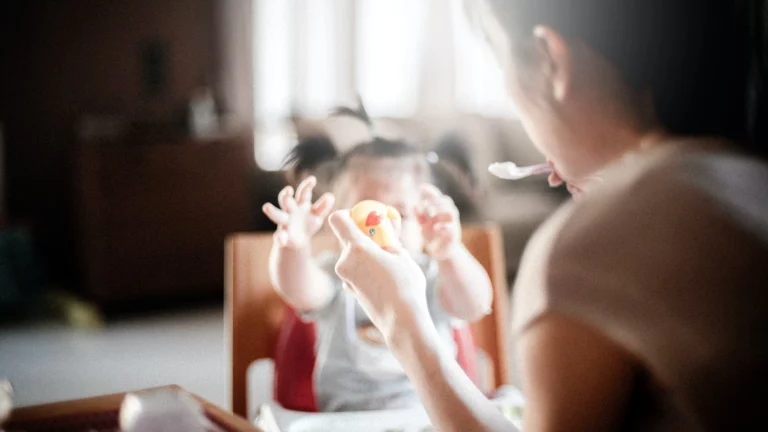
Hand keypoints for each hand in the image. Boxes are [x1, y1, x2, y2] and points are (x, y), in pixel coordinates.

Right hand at [262, 176, 334, 248]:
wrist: (299, 240)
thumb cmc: (309, 222)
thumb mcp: (318, 215)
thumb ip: (323, 206)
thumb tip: (331, 196)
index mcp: (301, 204)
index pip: (303, 192)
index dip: (307, 185)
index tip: (313, 180)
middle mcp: (290, 210)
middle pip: (286, 200)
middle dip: (285, 195)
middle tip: (288, 190)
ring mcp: (285, 222)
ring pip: (277, 215)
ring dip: (272, 211)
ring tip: (266, 206)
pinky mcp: (283, 236)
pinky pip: (279, 236)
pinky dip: (280, 238)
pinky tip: (281, 241)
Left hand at [328, 210, 428, 341]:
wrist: (402, 321)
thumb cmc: (405, 285)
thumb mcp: (402, 254)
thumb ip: (389, 237)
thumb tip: (386, 222)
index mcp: (357, 248)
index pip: (338, 219)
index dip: (349, 214)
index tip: (365, 219)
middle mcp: (344, 262)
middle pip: (346, 237)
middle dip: (363, 235)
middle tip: (384, 240)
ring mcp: (344, 277)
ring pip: (352, 255)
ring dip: (366, 253)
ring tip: (389, 262)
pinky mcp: (349, 289)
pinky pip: (354, 270)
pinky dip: (365, 268)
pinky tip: (383, 277)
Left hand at [417, 184, 461, 259]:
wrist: (441, 252)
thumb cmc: (432, 236)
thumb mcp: (423, 224)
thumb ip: (419, 215)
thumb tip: (413, 205)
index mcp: (440, 210)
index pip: (438, 197)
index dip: (431, 191)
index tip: (421, 187)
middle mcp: (448, 215)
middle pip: (446, 201)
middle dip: (435, 202)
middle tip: (425, 209)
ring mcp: (453, 224)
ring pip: (452, 211)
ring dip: (440, 210)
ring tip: (430, 214)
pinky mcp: (454, 235)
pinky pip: (452, 227)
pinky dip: (443, 226)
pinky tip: (435, 227)